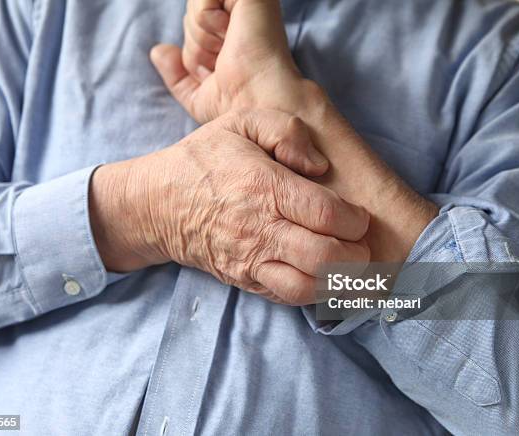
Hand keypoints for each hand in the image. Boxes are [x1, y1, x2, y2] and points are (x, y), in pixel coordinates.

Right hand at [90, 109, 369, 304]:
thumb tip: (320, 167)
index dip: (356, 220)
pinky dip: (311, 292)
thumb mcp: (241, 122)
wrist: (158, 203)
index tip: (359, 217)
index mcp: (265, 187)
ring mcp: (251, 260)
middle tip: (360, 244)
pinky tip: (319, 275)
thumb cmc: (204, 159)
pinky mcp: (244, 279)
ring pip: (307, 288)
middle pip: (326, 258)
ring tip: (346, 266)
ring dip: (337, 281)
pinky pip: (285, 297)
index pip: (328, 215)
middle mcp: (260, 229)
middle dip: (357, 255)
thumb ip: (287, 131)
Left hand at [150, 0, 310, 122]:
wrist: (259, 105)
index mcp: (236, 28)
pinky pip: (201, 0)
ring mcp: (246, 1)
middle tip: (227, 59)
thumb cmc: (238, 103)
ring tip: (231, 49)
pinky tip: (231, 36)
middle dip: (198, 44)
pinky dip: (206, 23)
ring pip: (194, 7)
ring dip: (203, 37)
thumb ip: (176, 75)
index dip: (197, 52)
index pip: (193, 24)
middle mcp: (243, 11)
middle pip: (191, 14)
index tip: (222, 69)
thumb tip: (157, 51)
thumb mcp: (198, 96)